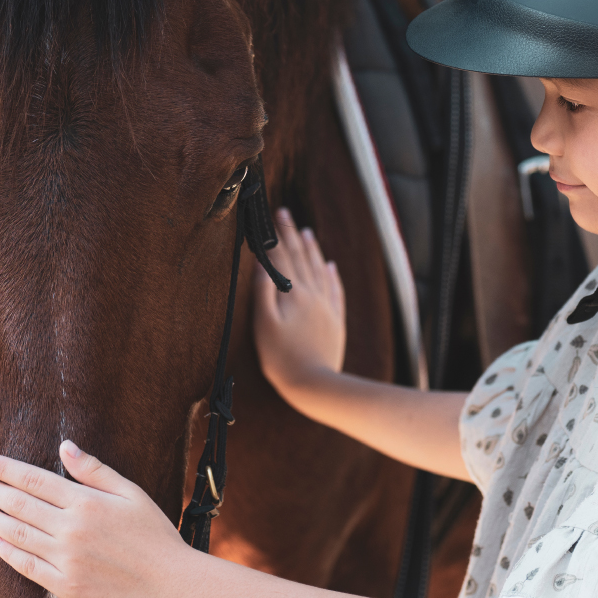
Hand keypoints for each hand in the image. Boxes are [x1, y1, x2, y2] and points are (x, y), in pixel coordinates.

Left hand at [0, 440, 191, 597]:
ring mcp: (65, 559)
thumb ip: (95, 470)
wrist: (170, 583)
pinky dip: (7, 552)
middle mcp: (71, 529)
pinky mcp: (65, 586)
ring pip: (17, 534)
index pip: (34, 480)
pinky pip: (27, 566)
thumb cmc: (155, 534)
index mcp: (87, 502)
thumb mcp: (131, 493)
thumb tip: (66, 446)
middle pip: (19, 505)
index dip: (5, 468)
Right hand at [254, 208, 345, 400]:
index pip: (283, 257)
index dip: (277, 235)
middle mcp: (313, 294)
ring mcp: (327, 306)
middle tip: (286, 214)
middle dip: (293, 234)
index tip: (274, 214)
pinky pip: (335, 290)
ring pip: (320, 270)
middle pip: (302, 258)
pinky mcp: (336, 320)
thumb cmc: (281, 358)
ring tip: (308, 232)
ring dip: (313, 249)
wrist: (314, 383)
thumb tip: (261, 263)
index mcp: (293, 293)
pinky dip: (332, 275)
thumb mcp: (263, 325)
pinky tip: (331, 266)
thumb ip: (262, 291)